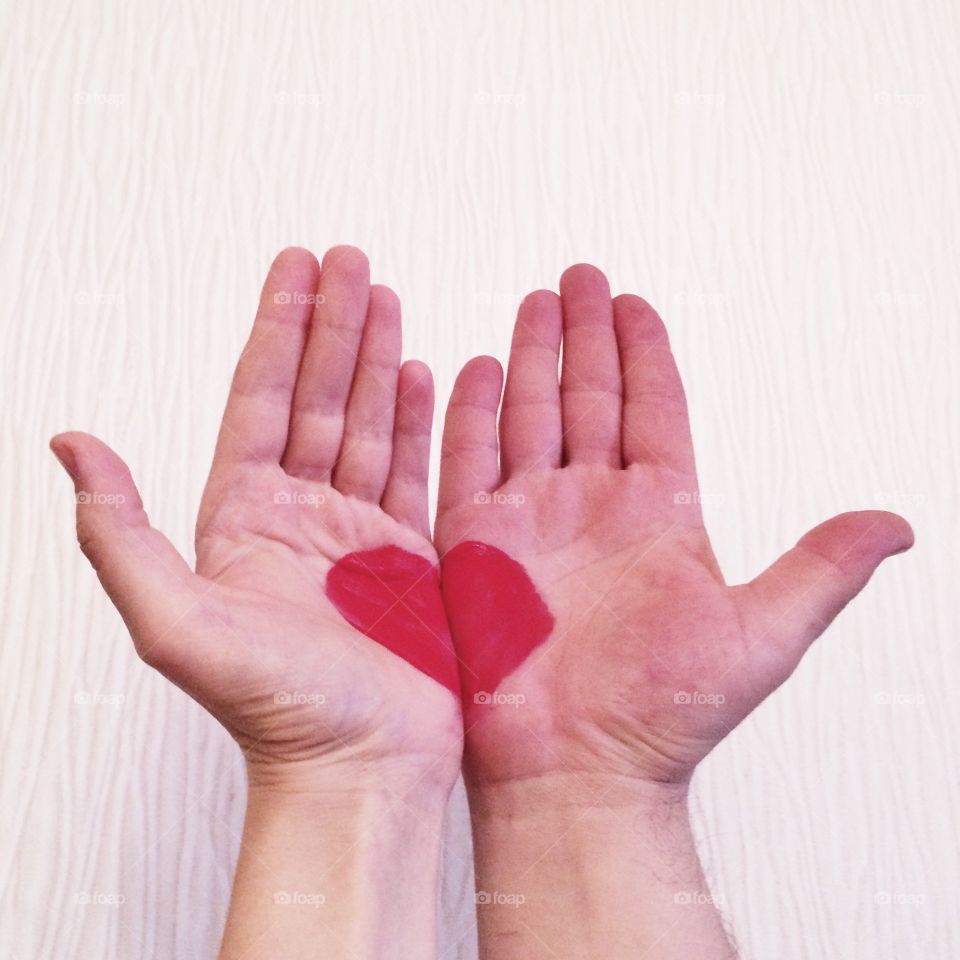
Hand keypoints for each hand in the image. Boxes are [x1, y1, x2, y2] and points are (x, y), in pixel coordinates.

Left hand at [52, 246, 460, 793]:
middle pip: (319, 397)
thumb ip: (122, 534)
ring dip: (375, 359)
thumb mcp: (178, 622)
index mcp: (245, 520)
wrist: (360, 768)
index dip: (279, 330)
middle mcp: (300, 517)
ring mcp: (358, 534)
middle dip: (334, 325)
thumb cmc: (279, 712)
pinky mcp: (409, 556)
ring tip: (386, 301)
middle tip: (349, 263)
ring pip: (368, 423)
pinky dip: (420, 419)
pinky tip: (422, 378)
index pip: (263, 400)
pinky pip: (414, 469)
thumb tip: (71, 447)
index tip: (297, 273)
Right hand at [436, 263, 911, 791]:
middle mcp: (592, 506)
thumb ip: (821, 569)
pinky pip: (471, 463)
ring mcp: (531, 520)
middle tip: (579, 280)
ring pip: (531, 415)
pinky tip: (477, 370)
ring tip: (535, 306)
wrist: (579, 768)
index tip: (635, 304)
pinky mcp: (476, 544)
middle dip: (584, 334)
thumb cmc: (661, 715)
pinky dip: (472, 415)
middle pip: (589, 397)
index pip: (652, 409)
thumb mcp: (761, 636)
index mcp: (658, 514)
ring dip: (533, 357)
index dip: (645, 353)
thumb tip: (895, 526)